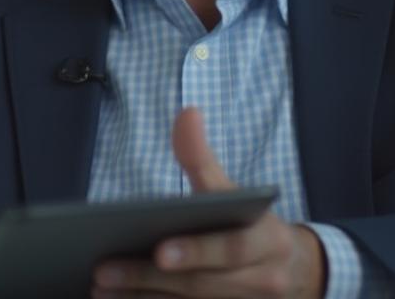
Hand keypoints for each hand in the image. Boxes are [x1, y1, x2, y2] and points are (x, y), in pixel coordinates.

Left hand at [92, 107, 325, 297]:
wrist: (293, 272)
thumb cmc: (250, 225)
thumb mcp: (236, 192)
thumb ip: (204, 160)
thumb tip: (188, 114)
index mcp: (267, 242)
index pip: (232, 249)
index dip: (197, 251)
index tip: (160, 251)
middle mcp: (261, 281)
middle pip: (203, 286)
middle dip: (150, 279)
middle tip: (104, 270)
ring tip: (100, 288)